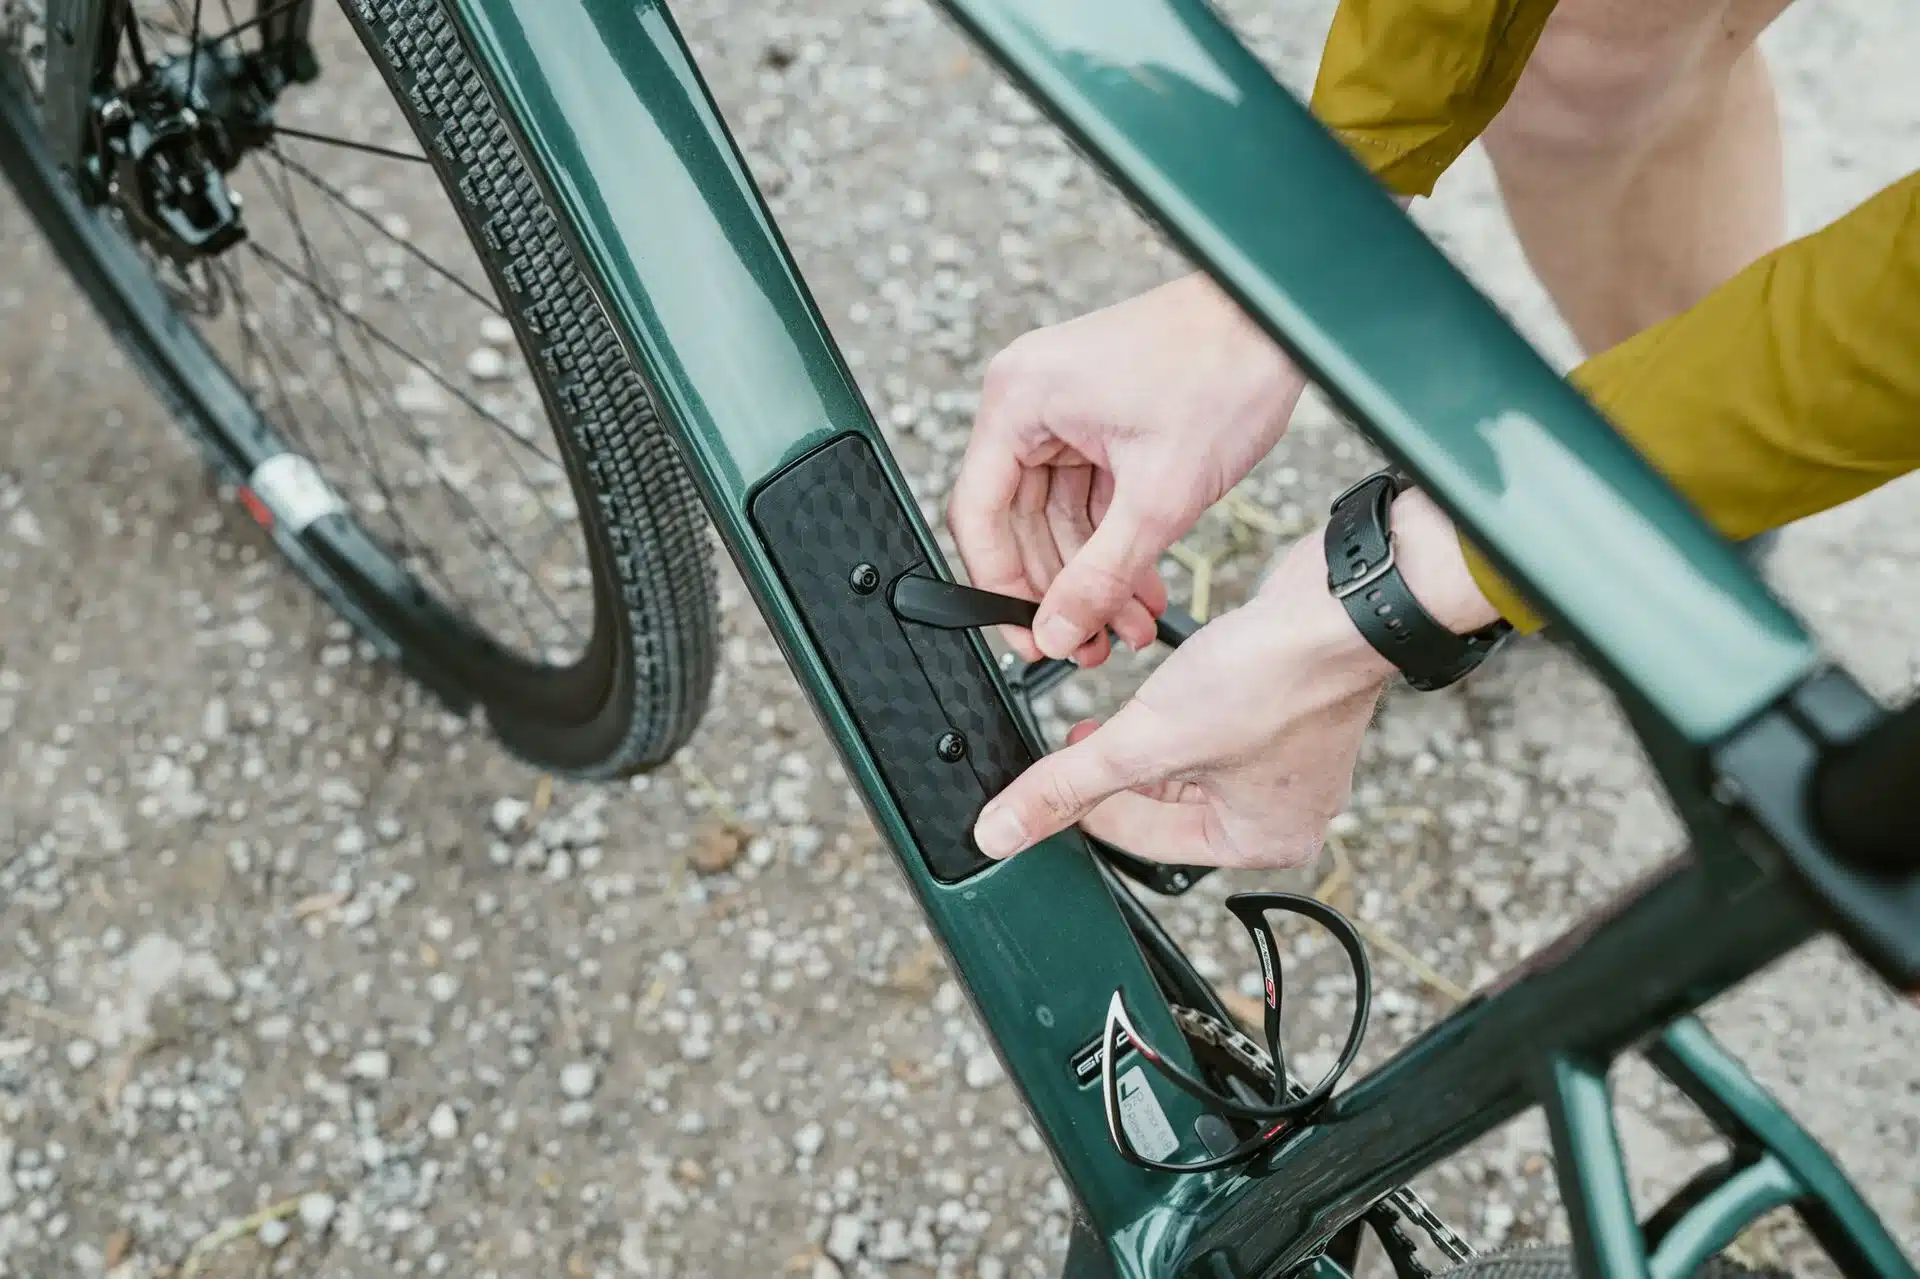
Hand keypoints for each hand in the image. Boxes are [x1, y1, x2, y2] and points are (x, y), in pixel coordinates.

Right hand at [948, 273, 1305, 667]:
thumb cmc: (1223, 369)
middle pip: (1018, 522)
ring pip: (1058, 517)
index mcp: (1018, 401)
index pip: (979, 516)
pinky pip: (1088, 496)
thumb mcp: (1160, 496)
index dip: (1001, 588)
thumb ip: (1100, 576)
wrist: (1279, 324)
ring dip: (1094, 574)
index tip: (1030, 636)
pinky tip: (1141, 587)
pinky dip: (1114, 541)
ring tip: (1129, 625)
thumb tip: (1059, 631)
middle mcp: (1028, 400)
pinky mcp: (1096, 418)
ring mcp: (1062, 409)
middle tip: (1088, 644)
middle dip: (1061, 589)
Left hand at [971, 491, 1500, 868]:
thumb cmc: (1272, 679)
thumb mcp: (1145, 741)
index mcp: (1259, 842)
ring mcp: (1291, 759)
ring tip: (1115, 709)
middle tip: (1076, 736)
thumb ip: (1067, 786)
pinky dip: (1183, 707)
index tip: (1048, 777)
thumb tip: (1002, 832)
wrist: (1338, 603)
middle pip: (1165, 803)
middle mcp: (1283, 810)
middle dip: (1118, 767)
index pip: (1142, 840)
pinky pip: (1216, 722)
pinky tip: (1168, 682)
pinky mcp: (1289, 709)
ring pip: (1189, 759)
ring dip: (1149, 733)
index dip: (1085, 806)